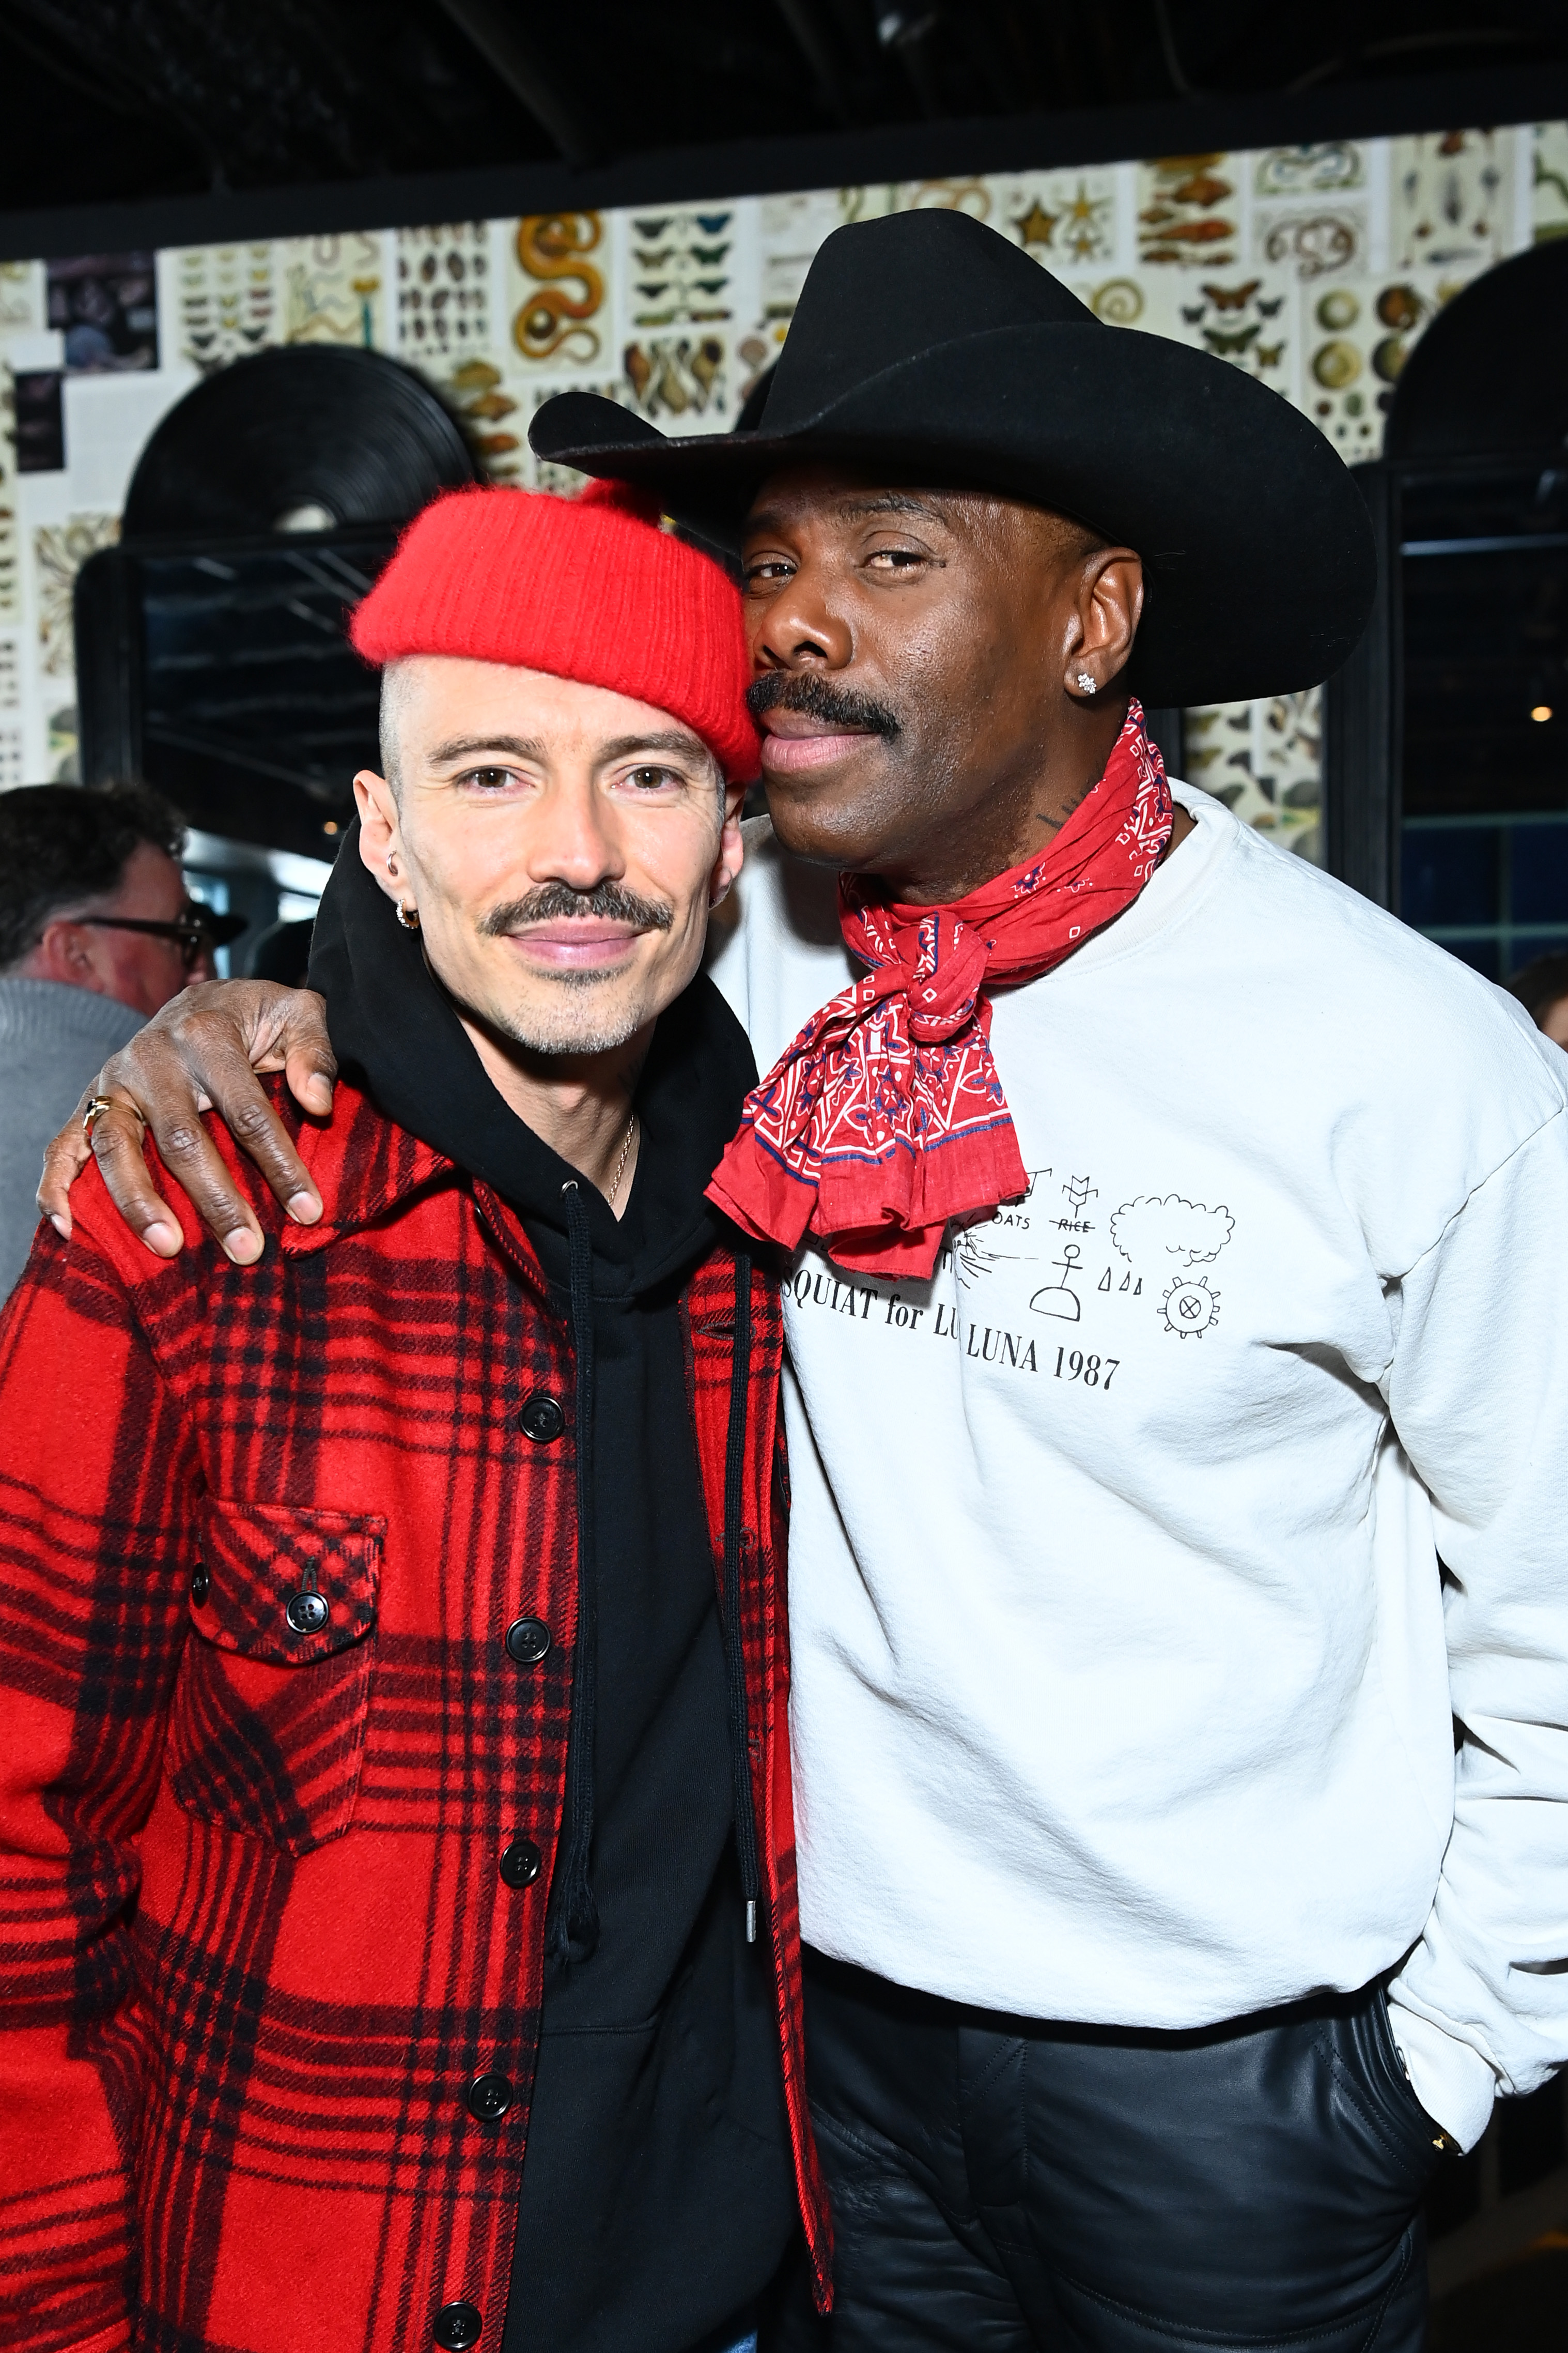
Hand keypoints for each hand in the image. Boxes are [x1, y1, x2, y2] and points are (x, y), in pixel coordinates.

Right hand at [37, 980, 336, 1262]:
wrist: (200, 999)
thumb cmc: (254, 1017)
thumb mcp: (296, 1013)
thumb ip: (313, 1051)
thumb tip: (318, 1101)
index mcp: (206, 1034)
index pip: (247, 1111)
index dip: (280, 1164)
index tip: (307, 1211)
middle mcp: (152, 1058)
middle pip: (181, 1137)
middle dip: (216, 1199)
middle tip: (247, 1250)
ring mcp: (113, 1082)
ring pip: (117, 1146)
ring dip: (139, 1202)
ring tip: (169, 1248)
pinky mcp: (89, 1102)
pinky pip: (63, 1146)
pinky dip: (56, 1187)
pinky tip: (66, 1228)